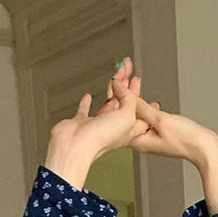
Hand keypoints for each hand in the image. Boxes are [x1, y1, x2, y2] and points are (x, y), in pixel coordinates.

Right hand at [44, 57, 148, 188]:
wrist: (76, 145)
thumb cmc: (102, 138)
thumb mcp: (127, 115)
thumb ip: (128, 98)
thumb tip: (121, 84)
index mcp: (129, 129)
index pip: (139, 111)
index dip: (141, 97)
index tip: (139, 82)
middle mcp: (115, 128)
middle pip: (124, 104)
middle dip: (127, 86)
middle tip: (128, 71)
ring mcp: (98, 125)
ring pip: (108, 103)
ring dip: (112, 89)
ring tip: (115, 76)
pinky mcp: (82, 123)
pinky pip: (86, 110)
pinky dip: (87, 103)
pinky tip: (89, 97)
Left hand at [108, 70, 217, 212]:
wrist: (204, 149)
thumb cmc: (186, 139)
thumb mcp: (161, 120)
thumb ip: (139, 105)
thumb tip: (119, 89)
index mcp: (137, 140)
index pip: (119, 114)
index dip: (115, 93)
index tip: (115, 76)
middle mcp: (140, 140)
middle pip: (126, 112)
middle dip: (124, 90)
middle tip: (123, 69)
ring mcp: (148, 136)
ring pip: (135, 111)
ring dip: (134, 93)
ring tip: (132, 74)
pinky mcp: (156, 133)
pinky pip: (144, 115)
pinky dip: (143, 102)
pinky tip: (142, 92)